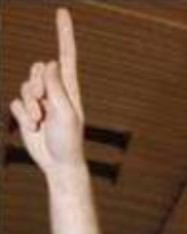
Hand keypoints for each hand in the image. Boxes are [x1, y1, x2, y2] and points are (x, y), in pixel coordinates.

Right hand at [10, 9, 84, 174]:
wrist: (58, 164)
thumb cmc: (68, 140)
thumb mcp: (65, 112)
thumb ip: (56, 87)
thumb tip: (49, 62)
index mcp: (69, 89)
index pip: (66, 56)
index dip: (64, 34)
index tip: (62, 12)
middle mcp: (55, 91)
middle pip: (37, 69)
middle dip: (35, 83)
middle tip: (42, 103)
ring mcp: (41, 101)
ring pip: (24, 85)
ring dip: (29, 103)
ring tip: (39, 120)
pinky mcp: (28, 112)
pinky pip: (16, 103)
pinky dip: (22, 115)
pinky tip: (33, 127)